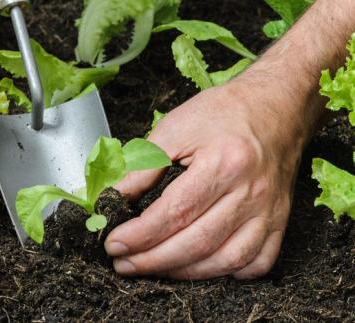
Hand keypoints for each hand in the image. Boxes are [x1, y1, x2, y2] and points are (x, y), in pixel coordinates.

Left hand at [105, 80, 305, 279]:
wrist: (276, 106)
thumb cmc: (225, 112)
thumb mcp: (176, 128)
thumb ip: (143, 166)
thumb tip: (115, 197)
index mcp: (224, 163)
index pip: (175, 213)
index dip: (140, 235)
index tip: (114, 244)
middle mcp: (251, 192)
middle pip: (197, 243)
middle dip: (153, 260)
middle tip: (124, 263)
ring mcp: (270, 211)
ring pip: (227, 260)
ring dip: (184, 272)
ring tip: (153, 267)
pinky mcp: (280, 220)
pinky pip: (258, 262)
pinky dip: (228, 273)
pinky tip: (201, 267)